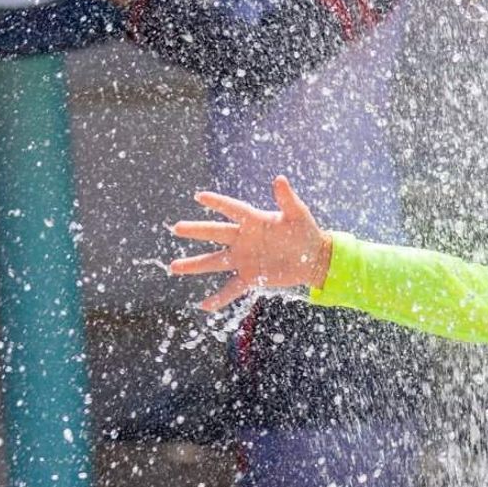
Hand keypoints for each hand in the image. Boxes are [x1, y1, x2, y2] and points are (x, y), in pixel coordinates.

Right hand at [167, 178, 331, 312]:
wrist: (313, 257)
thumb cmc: (305, 231)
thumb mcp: (298, 214)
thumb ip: (287, 199)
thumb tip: (280, 179)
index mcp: (253, 220)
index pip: (232, 209)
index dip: (218, 203)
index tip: (200, 197)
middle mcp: (243, 238)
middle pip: (216, 233)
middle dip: (196, 231)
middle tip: (176, 228)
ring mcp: (244, 258)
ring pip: (215, 261)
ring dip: (195, 265)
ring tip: (174, 267)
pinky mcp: (250, 277)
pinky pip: (231, 288)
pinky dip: (219, 298)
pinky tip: (204, 306)